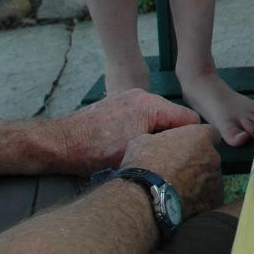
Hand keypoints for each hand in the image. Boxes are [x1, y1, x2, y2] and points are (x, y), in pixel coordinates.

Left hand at [59, 88, 200, 176]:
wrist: (59, 143)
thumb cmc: (95, 150)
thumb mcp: (136, 153)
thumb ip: (164, 147)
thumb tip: (184, 151)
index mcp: (152, 105)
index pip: (190, 119)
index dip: (194, 138)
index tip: (193, 155)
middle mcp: (143, 95)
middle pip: (174, 117)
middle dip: (173, 136)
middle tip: (169, 157)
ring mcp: (129, 97)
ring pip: (156, 117)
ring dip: (156, 133)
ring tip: (148, 153)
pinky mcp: (117, 103)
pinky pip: (140, 115)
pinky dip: (142, 128)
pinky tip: (131, 145)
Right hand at [119, 124, 222, 219]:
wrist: (143, 199)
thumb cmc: (143, 166)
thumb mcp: (144, 140)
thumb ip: (161, 138)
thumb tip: (158, 143)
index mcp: (201, 137)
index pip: (209, 133)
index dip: (198, 141)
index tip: (186, 149)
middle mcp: (214, 157)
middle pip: (210, 158)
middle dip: (198, 164)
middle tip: (178, 173)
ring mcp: (215, 181)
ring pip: (210, 179)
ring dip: (199, 183)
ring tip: (176, 192)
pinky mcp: (212, 202)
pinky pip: (208, 199)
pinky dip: (198, 201)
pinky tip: (181, 204)